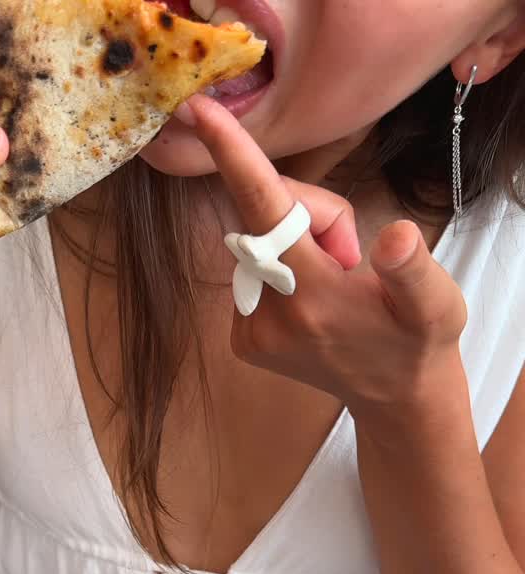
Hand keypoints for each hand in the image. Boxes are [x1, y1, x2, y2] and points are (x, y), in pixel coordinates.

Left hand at [184, 97, 467, 412]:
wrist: (395, 395)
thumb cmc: (417, 340)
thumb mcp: (434, 304)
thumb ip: (412, 269)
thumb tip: (396, 237)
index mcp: (314, 297)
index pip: (267, 212)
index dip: (236, 158)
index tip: (203, 114)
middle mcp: (271, 315)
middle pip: (268, 219)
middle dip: (313, 217)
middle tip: (353, 258)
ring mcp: (252, 331)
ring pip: (260, 244)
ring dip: (297, 247)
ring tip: (338, 285)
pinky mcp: (243, 340)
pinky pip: (254, 271)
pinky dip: (282, 271)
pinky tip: (315, 301)